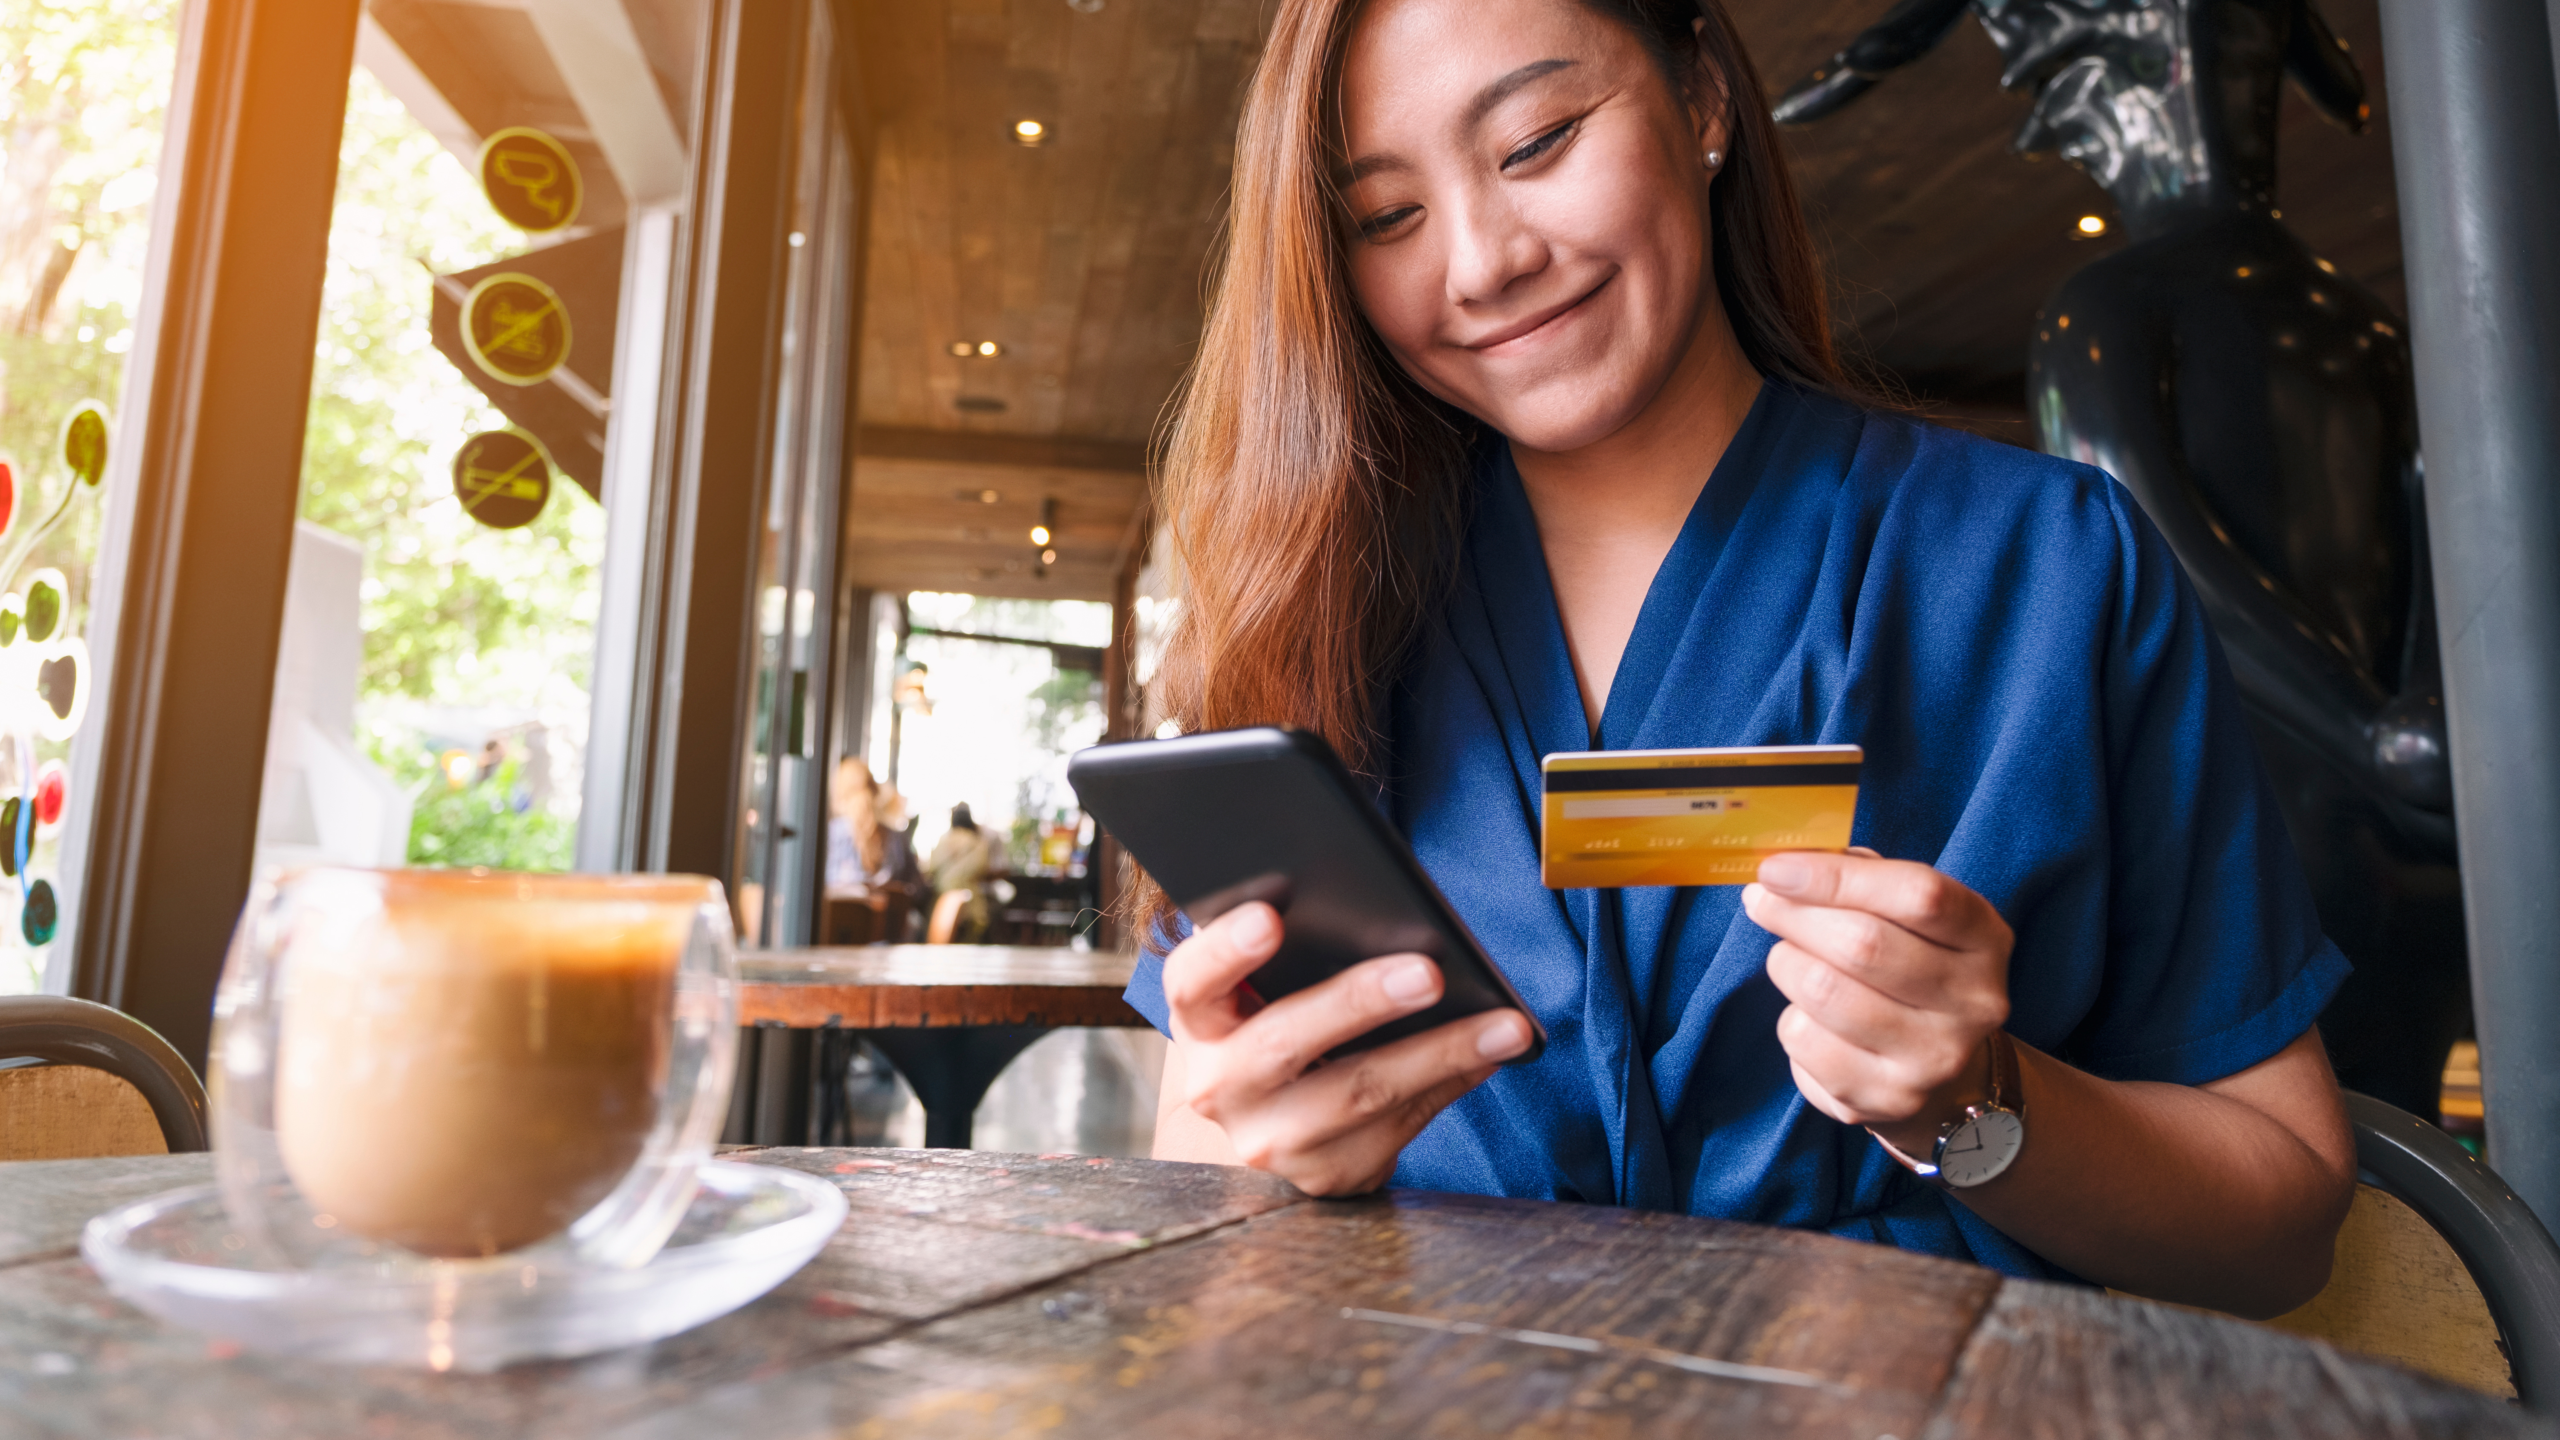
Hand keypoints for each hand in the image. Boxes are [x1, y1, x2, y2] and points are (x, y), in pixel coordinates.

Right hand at [1162, 901, 1533, 1195]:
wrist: (1273, 1120)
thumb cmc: (1282, 1019)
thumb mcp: (1267, 990)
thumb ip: (1301, 954)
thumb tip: (1401, 928)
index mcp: (1199, 1018)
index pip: (1193, 979)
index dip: (1226, 950)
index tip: (1271, 917)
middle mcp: (1219, 1084)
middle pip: (1285, 1041)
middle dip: (1361, 1002)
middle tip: (1429, 972)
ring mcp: (1267, 1139)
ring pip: (1358, 1094)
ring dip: (1441, 1054)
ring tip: (1504, 1026)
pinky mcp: (1321, 1175)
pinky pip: (1397, 1127)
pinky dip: (1451, 1084)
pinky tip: (1490, 1055)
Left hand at [1742, 850, 2012, 1161]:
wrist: (1945, 1075)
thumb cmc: (1910, 968)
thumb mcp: (1909, 916)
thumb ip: (1861, 878)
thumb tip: (1787, 866)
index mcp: (1985, 938)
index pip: (1918, 895)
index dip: (1836, 877)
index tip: (1776, 869)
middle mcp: (1973, 1002)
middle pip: (1863, 944)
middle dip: (1794, 915)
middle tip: (1762, 901)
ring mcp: (1934, 1058)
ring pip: (1823, 991)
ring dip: (1787, 964)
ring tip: (1791, 959)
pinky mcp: (1887, 1099)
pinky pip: (1804, 1042)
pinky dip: (1791, 1018)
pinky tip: (1810, 1016)